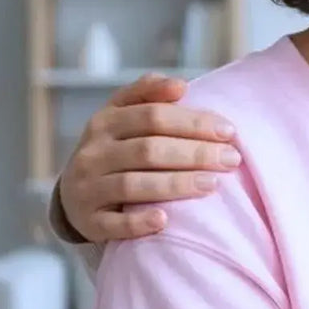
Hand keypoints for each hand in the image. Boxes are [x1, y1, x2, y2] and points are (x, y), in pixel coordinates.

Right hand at [58, 73, 240, 242]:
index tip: (229, 131)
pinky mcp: (88, 221)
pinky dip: (138, 222)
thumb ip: (149, 94)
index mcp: (105, 122)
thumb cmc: (117, 149)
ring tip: (212, 184)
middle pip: (148, 149)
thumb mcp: (124, 116)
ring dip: (176, 184)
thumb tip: (180, 85)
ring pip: (132, 184)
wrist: (77, 194)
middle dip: (194, 153)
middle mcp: (93, 153)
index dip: (193, 122)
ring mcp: (87, 188)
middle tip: (231, 159)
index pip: (153, 116)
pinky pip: (112, 223)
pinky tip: (165, 219)